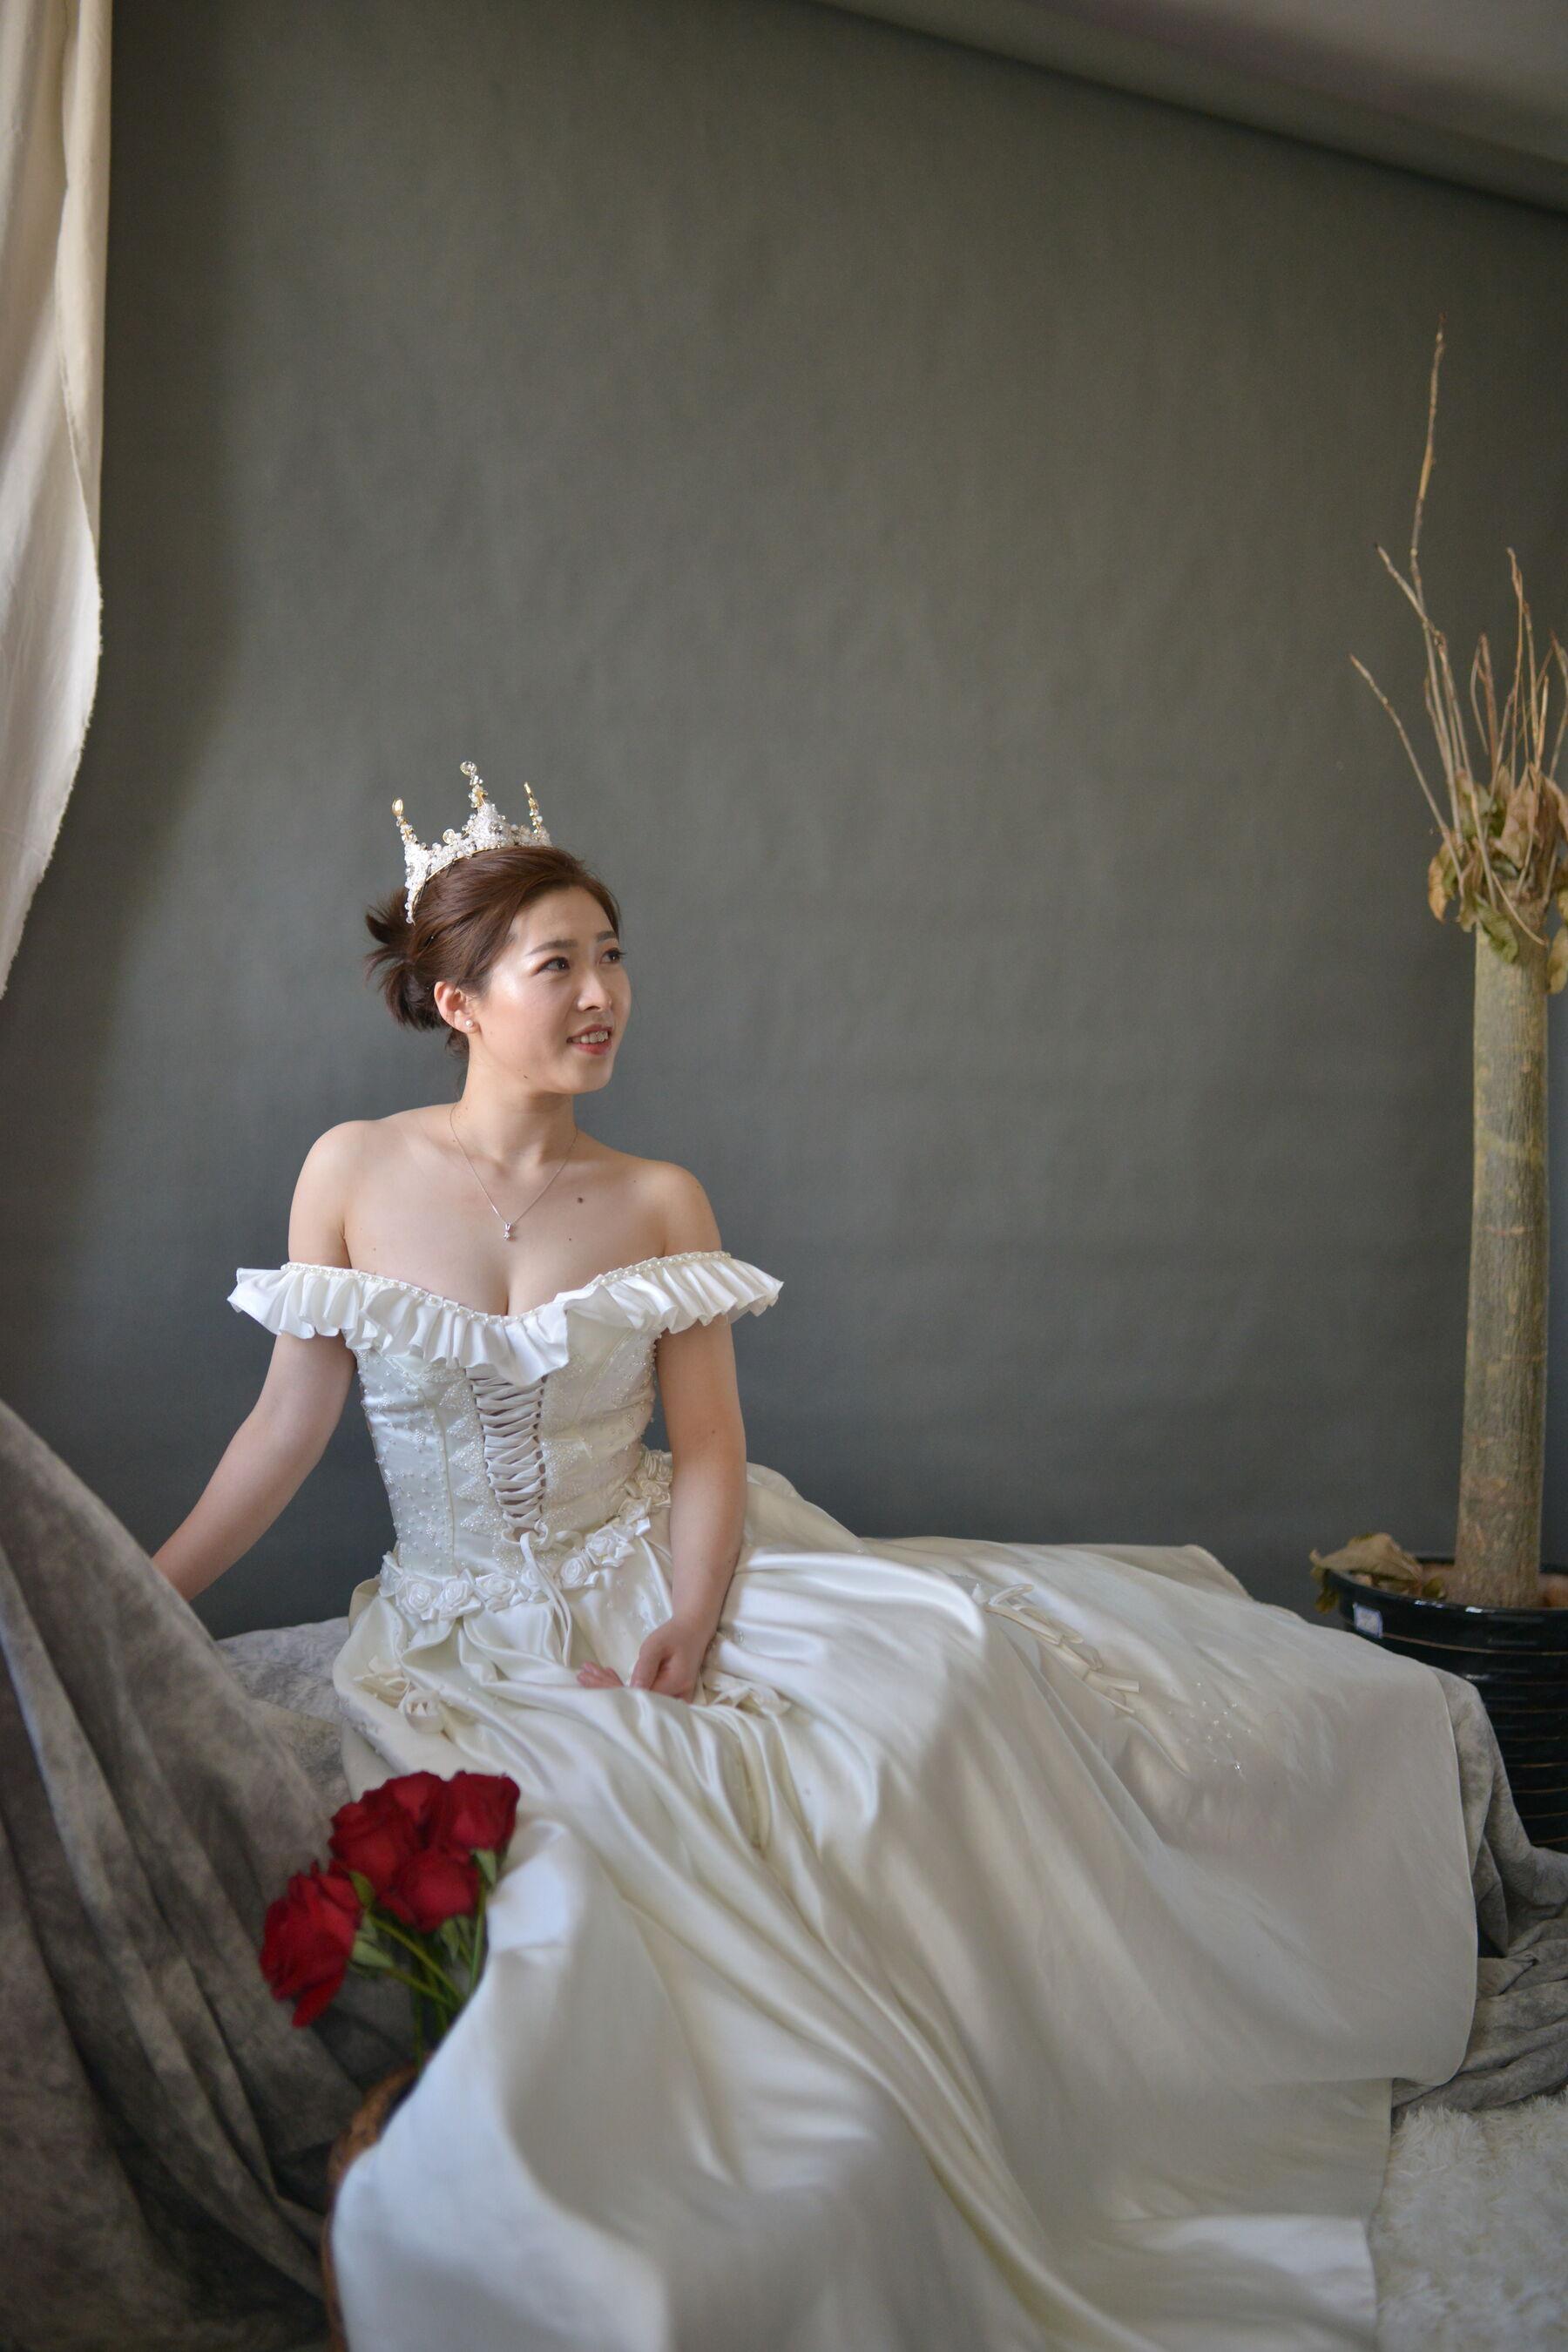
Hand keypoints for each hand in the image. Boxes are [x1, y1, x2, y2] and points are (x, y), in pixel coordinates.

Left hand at [576, 1616, 712, 1702]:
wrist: (693, 1631)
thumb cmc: (675, 1635)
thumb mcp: (657, 1645)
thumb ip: (645, 1667)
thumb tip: (632, 1691)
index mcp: (674, 1685)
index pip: (636, 1695)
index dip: (610, 1689)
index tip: (588, 1677)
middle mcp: (675, 1699)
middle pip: (633, 1701)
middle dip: (604, 1688)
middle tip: (582, 1675)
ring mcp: (672, 1701)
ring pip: (636, 1700)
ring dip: (610, 1687)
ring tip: (587, 1675)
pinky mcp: (667, 1698)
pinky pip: (642, 1696)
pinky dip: (622, 1687)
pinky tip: (605, 1677)